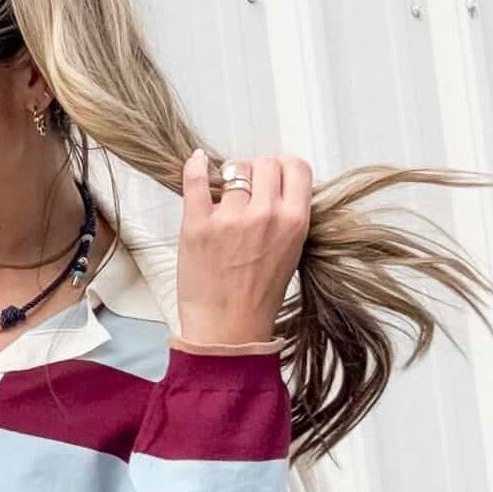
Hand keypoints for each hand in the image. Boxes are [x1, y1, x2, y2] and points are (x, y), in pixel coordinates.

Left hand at [177, 151, 311, 343]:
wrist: (227, 330)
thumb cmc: (258, 298)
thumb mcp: (292, 254)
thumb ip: (288, 219)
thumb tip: (278, 188)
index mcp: (294, 222)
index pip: (297, 168)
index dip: (284, 167)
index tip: (274, 176)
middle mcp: (265, 215)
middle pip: (266, 163)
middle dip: (257, 170)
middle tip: (247, 187)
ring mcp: (230, 218)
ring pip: (235, 168)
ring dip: (230, 175)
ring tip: (226, 192)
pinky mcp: (197, 224)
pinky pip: (195, 179)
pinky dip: (195, 165)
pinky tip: (197, 161)